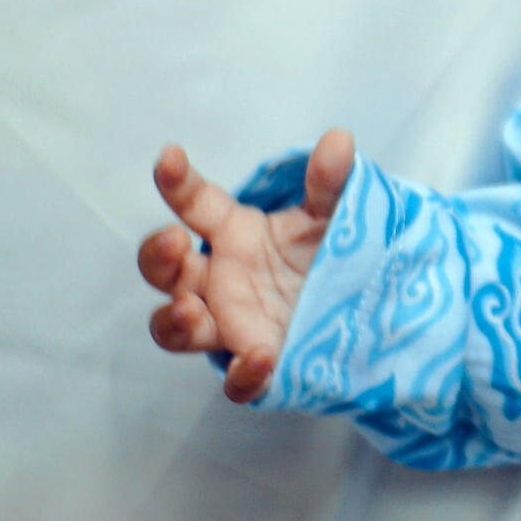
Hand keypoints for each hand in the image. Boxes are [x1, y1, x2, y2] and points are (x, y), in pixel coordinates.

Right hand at [136, 130, 354, 403]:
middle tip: (173, 242)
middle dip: (159, 257)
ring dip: (174, 321)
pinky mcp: (256, 364)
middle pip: (165, 271)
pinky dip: (241, 374)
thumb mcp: (335, 214)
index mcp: (235, 235)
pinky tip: (259, 357)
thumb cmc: (327, 252)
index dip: (177, 182)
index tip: (169, 158)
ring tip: (190, 310)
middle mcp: (220, 280)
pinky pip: (236, 381)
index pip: (194, 204)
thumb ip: (331, 183)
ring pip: (176, 330)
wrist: (360, 307)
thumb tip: (339, 140)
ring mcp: (232, 324)